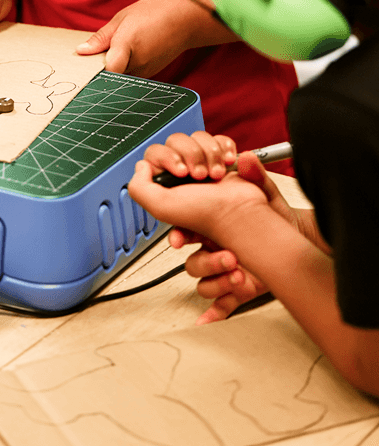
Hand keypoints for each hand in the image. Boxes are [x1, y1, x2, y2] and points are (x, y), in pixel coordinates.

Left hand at [75, 0, 234, 76]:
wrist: (187, 19)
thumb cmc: (155, 12)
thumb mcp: (123, 17)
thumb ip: (101, 37)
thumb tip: (81, 51)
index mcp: (128, 44)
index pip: (107, 70)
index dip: (93, 68)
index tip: (85, 62)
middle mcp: (137, 63)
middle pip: (109, 74)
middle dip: (100, 66)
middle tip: (96, 53)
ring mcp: (145, 72)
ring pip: (119, 76)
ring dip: (112, 67)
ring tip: (116, 48)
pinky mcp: (150, 75)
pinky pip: (129, 75)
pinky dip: (123, 67)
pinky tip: (127, 52)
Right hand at [130, 131, 326, 323]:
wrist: (298, 240)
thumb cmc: (276, 216)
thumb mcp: (266, 193)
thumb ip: (255, 175)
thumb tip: (247, 159)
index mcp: (214, 223)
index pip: (186, 229)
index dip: (180, 234)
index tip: (182, 238)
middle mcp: (214, 246)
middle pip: (192, 259)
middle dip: (206, 260)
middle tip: (226, 257)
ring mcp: (223, 270)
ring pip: (203, 281)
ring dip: (217, 280)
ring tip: (238, 273)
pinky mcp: (235, 289)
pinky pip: (218, 305)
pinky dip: (214, 313)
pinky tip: (209, 320)